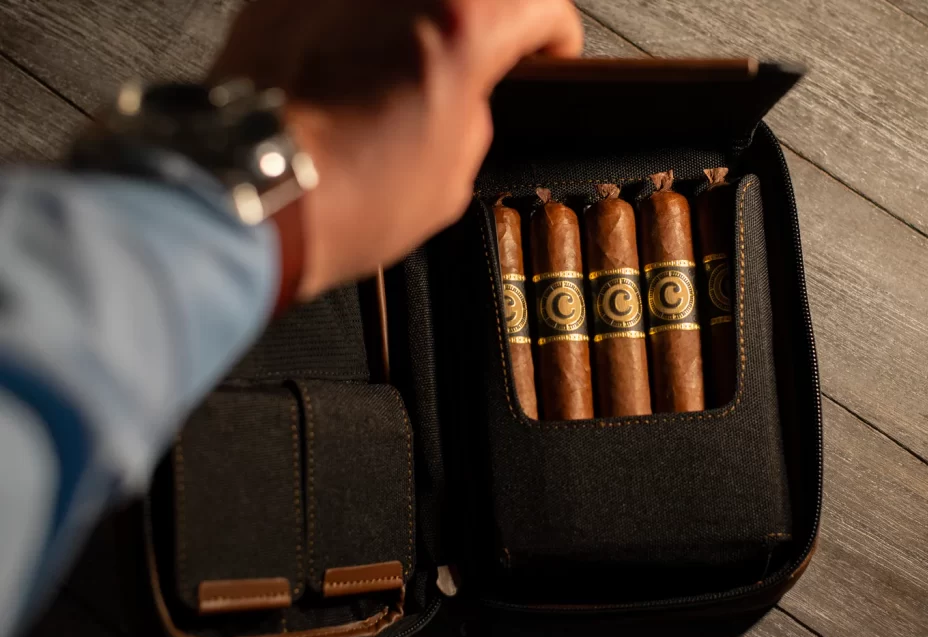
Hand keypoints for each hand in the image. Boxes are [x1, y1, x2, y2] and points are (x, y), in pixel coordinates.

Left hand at [210, 0, 583, 298]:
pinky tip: (346, 74)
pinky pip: (343, 2)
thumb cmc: (340, 195)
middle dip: (480, 24)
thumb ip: (473, 114)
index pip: (540, 4)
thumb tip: (462, 98)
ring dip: (413, 23)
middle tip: (473, 63)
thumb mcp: (451, 177)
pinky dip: (354, 27)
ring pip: (400, 0)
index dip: (551, 37)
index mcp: (462, 23)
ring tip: (398, 73)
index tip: (543, 53)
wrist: (247, 196)